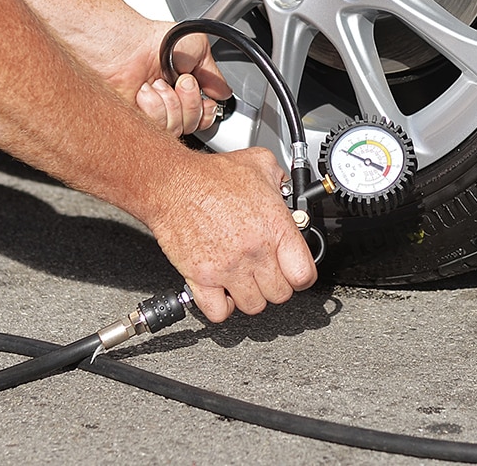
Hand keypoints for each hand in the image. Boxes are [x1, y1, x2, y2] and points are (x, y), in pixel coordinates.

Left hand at [93, 18, 231, 135]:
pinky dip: (155, 106)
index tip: (207, 99)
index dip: (207, 112)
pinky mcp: (136, 119)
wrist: (127, 45)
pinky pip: (157, 127)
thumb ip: (214, 74)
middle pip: (193, 125)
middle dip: (191, 102)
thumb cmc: (153, 40)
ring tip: (159, 83)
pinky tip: (146, 92)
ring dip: (172, 102)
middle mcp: (168, 103)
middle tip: (181, 81)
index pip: (203, 118)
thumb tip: (224, 92)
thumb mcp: (198, 48)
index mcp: (183, 89)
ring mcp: (152, 113)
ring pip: (177, 127)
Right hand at [147, 147, 317, 321]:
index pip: (304, 274)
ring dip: (251, 295)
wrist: (172, 184)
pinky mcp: (201, 278)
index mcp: (275, 228)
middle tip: (268, 272)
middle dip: (276, 285)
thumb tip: (288, 186)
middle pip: (280, 294)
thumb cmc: (211, 175)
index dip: (302, 275)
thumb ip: (281, 179)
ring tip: (245, 279)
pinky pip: (219, 312)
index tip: (296, 271)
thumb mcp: (260, 164)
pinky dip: (222, 307)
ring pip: (253, 306)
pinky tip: (223, 290)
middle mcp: (254, 252)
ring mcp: (227, 268)